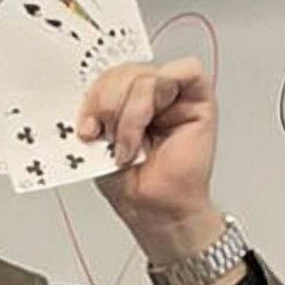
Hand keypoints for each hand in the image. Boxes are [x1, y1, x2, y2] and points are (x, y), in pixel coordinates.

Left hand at [79, 58, 219, 248]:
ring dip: (131, 114)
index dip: (94, 95)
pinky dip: (161, 94)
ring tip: (131, 147)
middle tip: (109, 138)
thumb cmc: (137, 186)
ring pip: (145, 75)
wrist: (160, 213)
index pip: (106, 75)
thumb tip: (85, 92)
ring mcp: (174, 94)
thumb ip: (95, 109)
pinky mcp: (199, 97)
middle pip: (123, 71)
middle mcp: (149, 95)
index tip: (86, 127)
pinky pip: (184, 70)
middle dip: (109, 104)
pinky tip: (155, 123)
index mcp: (124, 102)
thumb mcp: (99, 143)